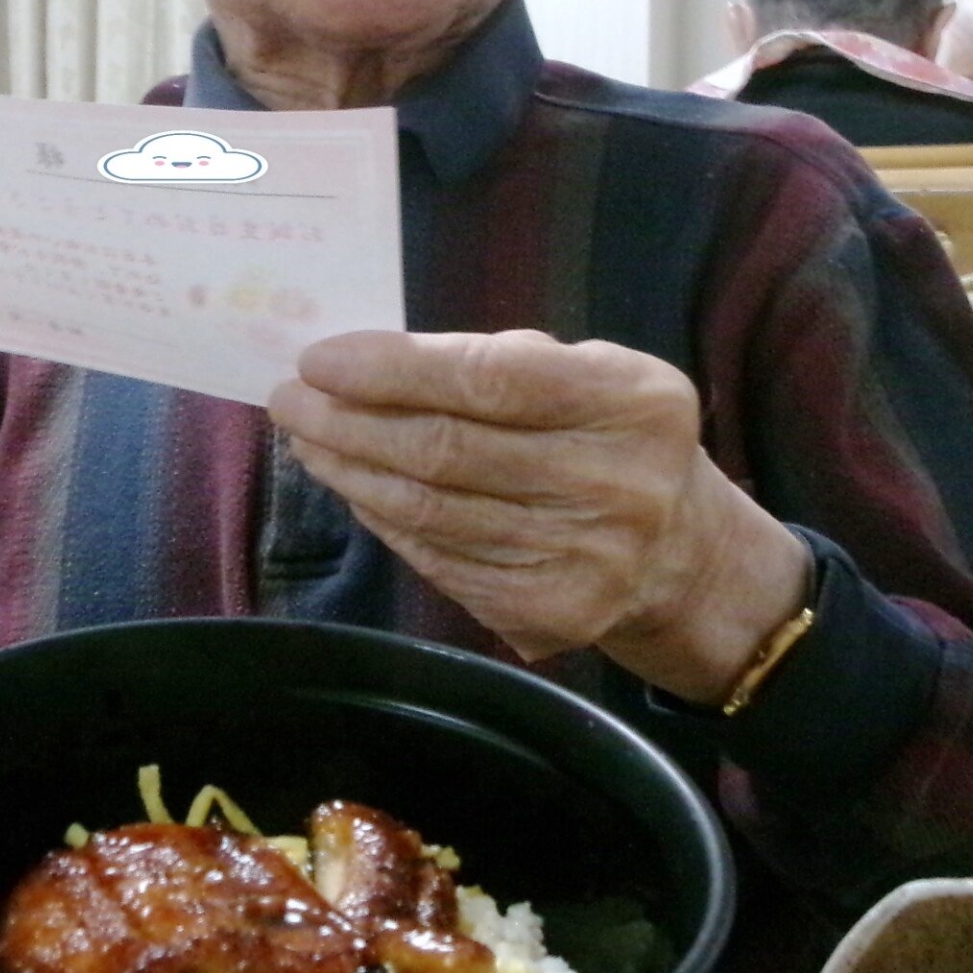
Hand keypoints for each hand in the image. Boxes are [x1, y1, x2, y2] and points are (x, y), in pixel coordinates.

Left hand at [267, 330, 809, 703]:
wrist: (682, 556)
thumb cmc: (612, 439)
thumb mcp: (590, 375)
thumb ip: (496, 363)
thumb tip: (363, 362)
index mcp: (631, 403)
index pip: (489, 380)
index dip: (392, 369)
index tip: (319, 359)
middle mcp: (616, 485)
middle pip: (448, 450)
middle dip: (350, 421)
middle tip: (291, 400)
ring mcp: (584, 559)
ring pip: (432, 512)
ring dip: (352, 473)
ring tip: (309, 440)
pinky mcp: (548, 613)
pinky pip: (439, 559)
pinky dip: (386, 521)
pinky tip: (355, 490)